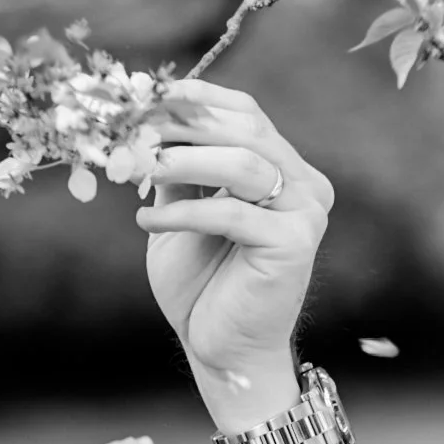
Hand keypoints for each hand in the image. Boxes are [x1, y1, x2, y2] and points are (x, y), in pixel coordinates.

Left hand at [135, 78, 331, 420]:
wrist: (220, 348)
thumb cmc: (201, 283)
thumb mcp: (179, 213)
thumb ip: (175, 171)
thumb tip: (141, 122)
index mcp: (284, 169)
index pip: (247, 114)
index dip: (200, 100)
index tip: (151, 94)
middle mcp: (305, 184)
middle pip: (246, 131)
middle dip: (186, 125)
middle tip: (137, 129)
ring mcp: (306, 213)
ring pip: (244, 164)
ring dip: (184, 160)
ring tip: (138, 168)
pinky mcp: (295, 244)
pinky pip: (232, 213)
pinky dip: (183, 212)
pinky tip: (146, 220)